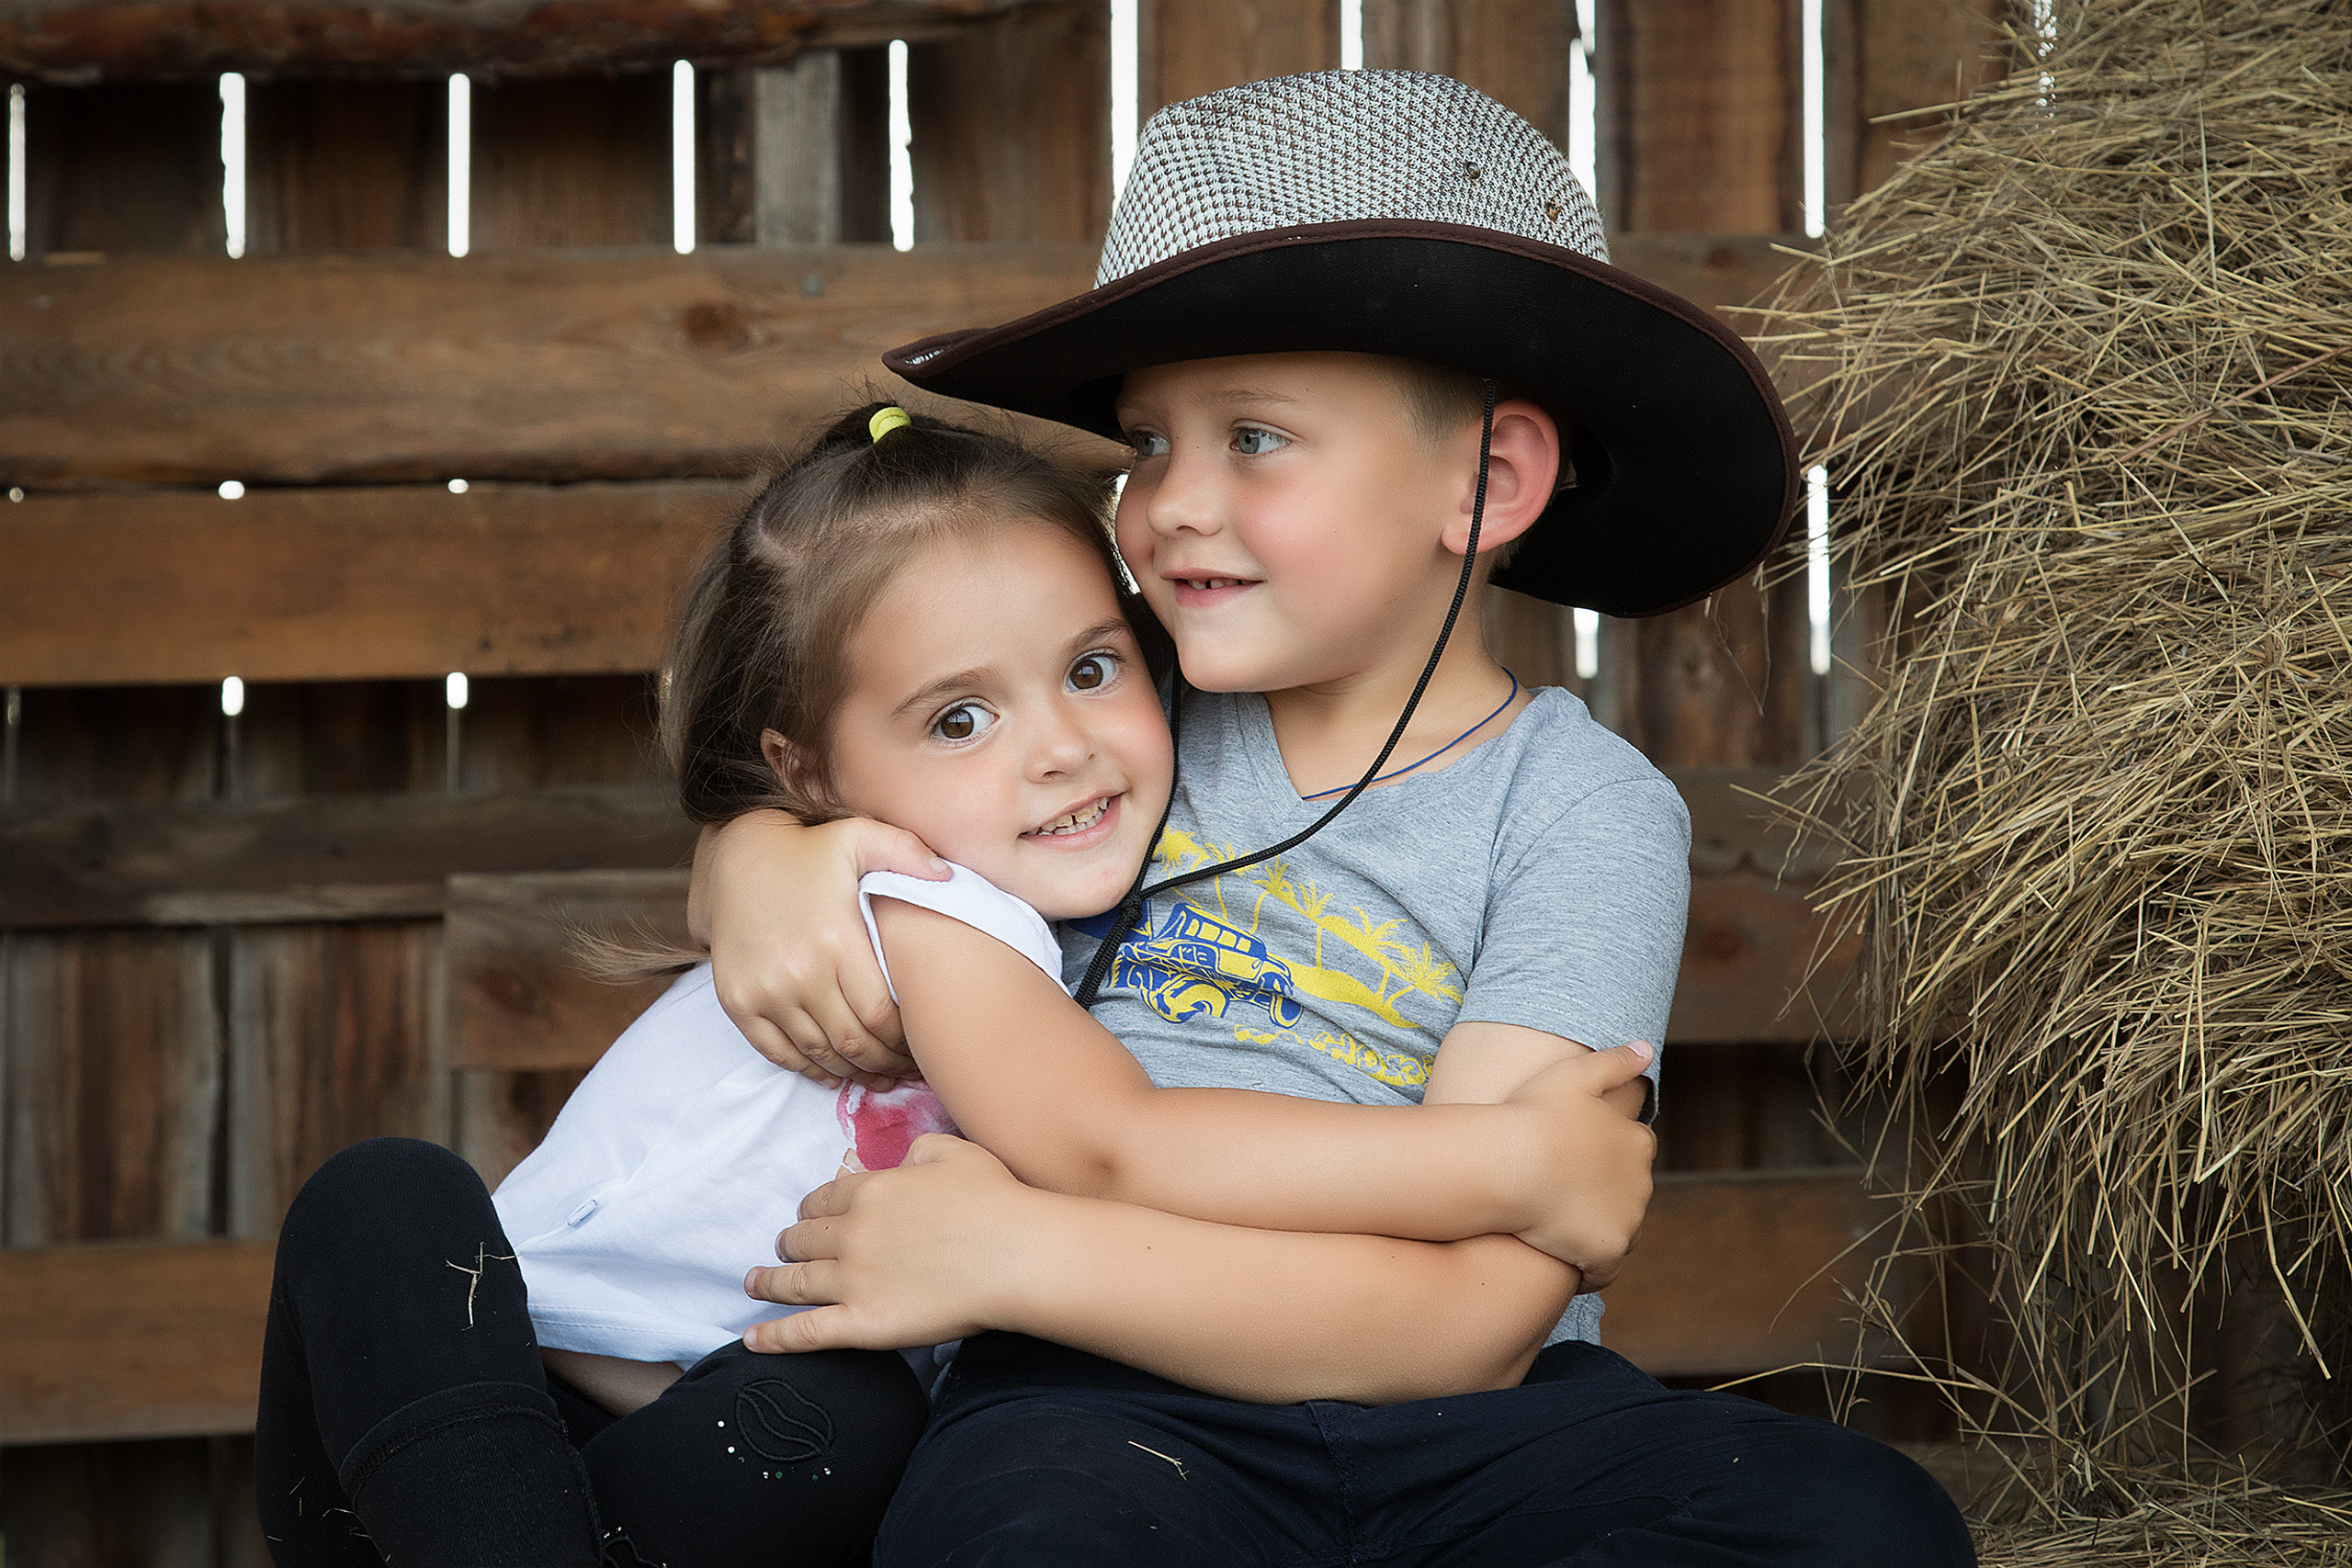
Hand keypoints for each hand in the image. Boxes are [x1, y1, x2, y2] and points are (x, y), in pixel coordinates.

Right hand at [693, 810, 948, 1087]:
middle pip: (855, 1043)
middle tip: (908, 1069)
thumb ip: (908, 852)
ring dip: (854, 1072)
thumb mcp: (858, 838)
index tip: (924, 1043)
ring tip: (880, 1075)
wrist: (734, 857)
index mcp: (837, 940)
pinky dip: (810, 1070)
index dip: (907, 1041)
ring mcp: (765, 992)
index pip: (882, 1015)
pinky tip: (835, 1072)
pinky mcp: (739, 1002)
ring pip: (820, 1054)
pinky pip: (779, 1053)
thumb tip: (950, 878)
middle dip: (886, 1064)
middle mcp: (800, 973)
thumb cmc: (806, 850)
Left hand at [742, 1135, 1032, 1352]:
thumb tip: (903, 1160)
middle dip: (789, 1242)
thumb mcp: (955, 1152)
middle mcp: (852, 1233)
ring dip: (768, 1282)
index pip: (824, 1198)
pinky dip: (773, 1337)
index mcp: (871, 1190)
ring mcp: (852, 1281)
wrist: (1016, 1255)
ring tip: (753, 1284)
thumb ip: (920, 1149)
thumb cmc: (996, 1201)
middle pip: (802, 1238)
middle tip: (784, 1248)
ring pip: (794, 1282)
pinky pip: (805, 1333)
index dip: (812, 1208)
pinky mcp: (862, 1324)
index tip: (809, 1215)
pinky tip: (752, 1340)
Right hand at [1502, 1042, 1656, 1290]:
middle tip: (1559, 1192)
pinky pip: (1601, 1268)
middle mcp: (1642, 1184)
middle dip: (1601, 1194)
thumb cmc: (1533, 1114)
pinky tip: (1559, 1257)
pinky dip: (1586, 1266)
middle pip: (1625, 1194)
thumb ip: (1614, 1061)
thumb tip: (1647, 1049)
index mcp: (1638, 1142)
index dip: (1599, 1156)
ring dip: (1594, 1228)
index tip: (1571, 1158)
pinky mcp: (1606, 1254)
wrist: (1509, 1163)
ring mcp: (1626, 1222)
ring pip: (1615, 1230)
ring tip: (1556, 1224)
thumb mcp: (1574, 1073)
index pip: (1631, 1153)